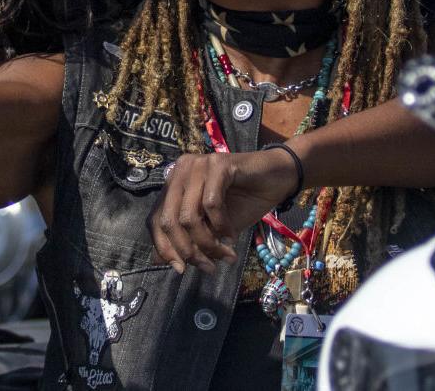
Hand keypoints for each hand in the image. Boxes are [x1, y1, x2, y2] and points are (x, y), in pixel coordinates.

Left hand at [150, 147, 299, 273]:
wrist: (278, 178)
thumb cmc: (244, 201)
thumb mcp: (213, 227)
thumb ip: (190, 238)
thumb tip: (161, 261)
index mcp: (175, 183)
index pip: (156, 219)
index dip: (165, 248)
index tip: (181, 270)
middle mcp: (181, 170)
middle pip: (169, 220)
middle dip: (188, 250)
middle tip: (209, 267)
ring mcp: (198, 164)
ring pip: (189, 216)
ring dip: (208, 243)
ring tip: (225, 255)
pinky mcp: (218, 164)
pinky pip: (211, 204)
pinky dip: (221, 225)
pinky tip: (232, 234)